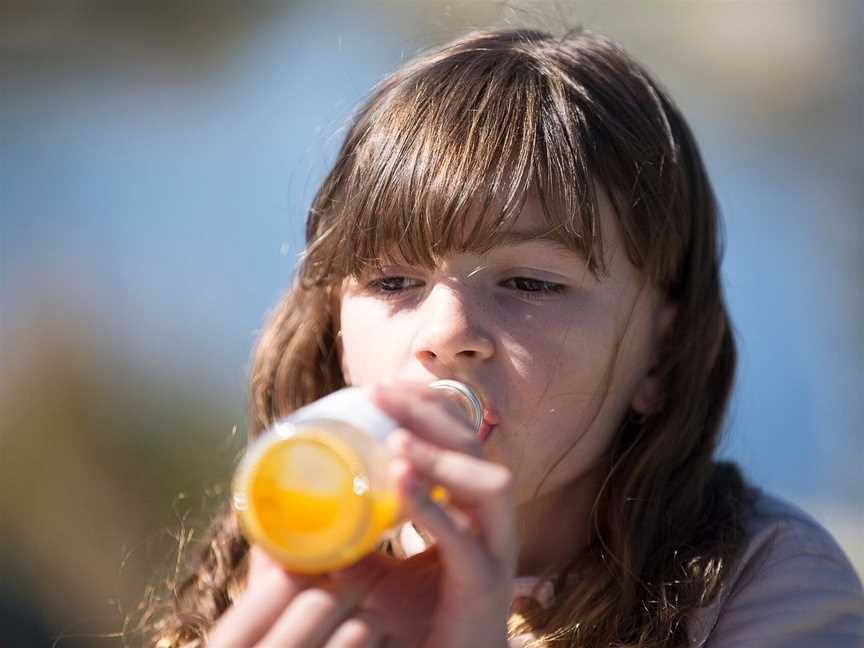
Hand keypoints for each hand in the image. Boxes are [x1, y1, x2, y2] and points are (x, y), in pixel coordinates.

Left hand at [208, 381, 517, 647]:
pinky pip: (466, 540)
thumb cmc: (406, 628)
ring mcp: (494, 553)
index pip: (455, 441)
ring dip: (440, 456)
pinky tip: (401, 482)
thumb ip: (335, 544)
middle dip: (427, 414)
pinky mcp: (485, 587)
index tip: (378, 387)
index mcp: (464, 509)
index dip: (423, 409)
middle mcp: (487, 523)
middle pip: (473, 448)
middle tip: (378, 393)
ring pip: (487, 486)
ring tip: (395, 440)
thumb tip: (279, 518)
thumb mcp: (363, 576)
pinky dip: (434, 508)